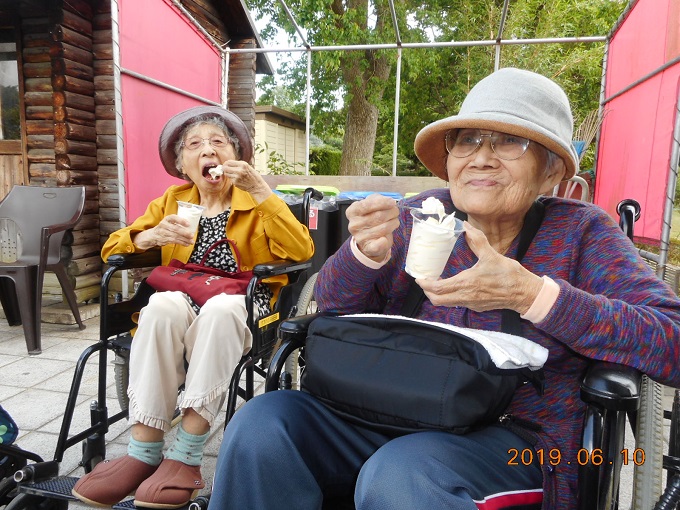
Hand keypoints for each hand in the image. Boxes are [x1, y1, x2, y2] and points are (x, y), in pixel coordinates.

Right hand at [133, 215, 194, 248]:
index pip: (174, 218)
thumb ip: (177, 223)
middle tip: (191, 235)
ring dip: (185, 239)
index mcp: (167, 219)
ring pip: (175, 236)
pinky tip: (187, 244)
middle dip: (185, 233)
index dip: (181, 221)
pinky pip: (174, 241)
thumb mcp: (169, 222)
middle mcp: (164, 225)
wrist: (153, 235)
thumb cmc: (165, 227)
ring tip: (191, 241)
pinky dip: (181, 243)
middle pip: (175, 229)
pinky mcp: (164, 239)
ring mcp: (163, 233)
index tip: (188, 224)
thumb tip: (191, 226)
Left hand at [220, 160, 271, 202]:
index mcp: (243, 164)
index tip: (226, 165)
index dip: (226, 163)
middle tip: (226, 169)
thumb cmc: (252, 175)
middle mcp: (239, 170)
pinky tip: (237, 179)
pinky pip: (230, 179)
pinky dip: (232, 178)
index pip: (229, 162)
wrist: (256, 185)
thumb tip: (227, 163)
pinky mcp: (235, 182)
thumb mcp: (247, 166)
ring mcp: (237, 177)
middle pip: (225, 168)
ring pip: (226, 173)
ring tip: (233, 174)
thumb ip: (238, 164)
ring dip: (228, 173)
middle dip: (224, 168)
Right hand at [346, 194, 399, 262]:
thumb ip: (377, 199)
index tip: (392, 202)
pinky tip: (386, 237)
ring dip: (394, 223)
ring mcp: (360, 237)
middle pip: (378, 216)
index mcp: (353, 212)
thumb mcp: (371, 205)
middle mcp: (354, 224)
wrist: (368, 239)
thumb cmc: (371, 218)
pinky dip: (385, 240)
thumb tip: (387, 201)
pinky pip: (379, 244)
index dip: (382, 203)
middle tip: (395, 212)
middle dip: (392, 212)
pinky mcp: (368, 248)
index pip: (366, 205)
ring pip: (384, 228)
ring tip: (394, 221)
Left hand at [416, 221, 542, 313]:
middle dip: (427, 291)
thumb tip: (466, 226)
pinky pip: (457, 303)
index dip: (425, 284)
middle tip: (424, 281)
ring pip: (446, 304)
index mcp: (467, 283)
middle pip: (437, 300)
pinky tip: (453, 286)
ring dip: (438, 295)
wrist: (525, 293)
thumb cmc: (509, 275)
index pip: (438, 288)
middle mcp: (466, 296)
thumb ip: (477, 240)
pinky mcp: (477, 307)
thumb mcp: (492, 254)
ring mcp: (471, 303)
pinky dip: (450, 297)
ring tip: (435, 283)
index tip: (419, 278)